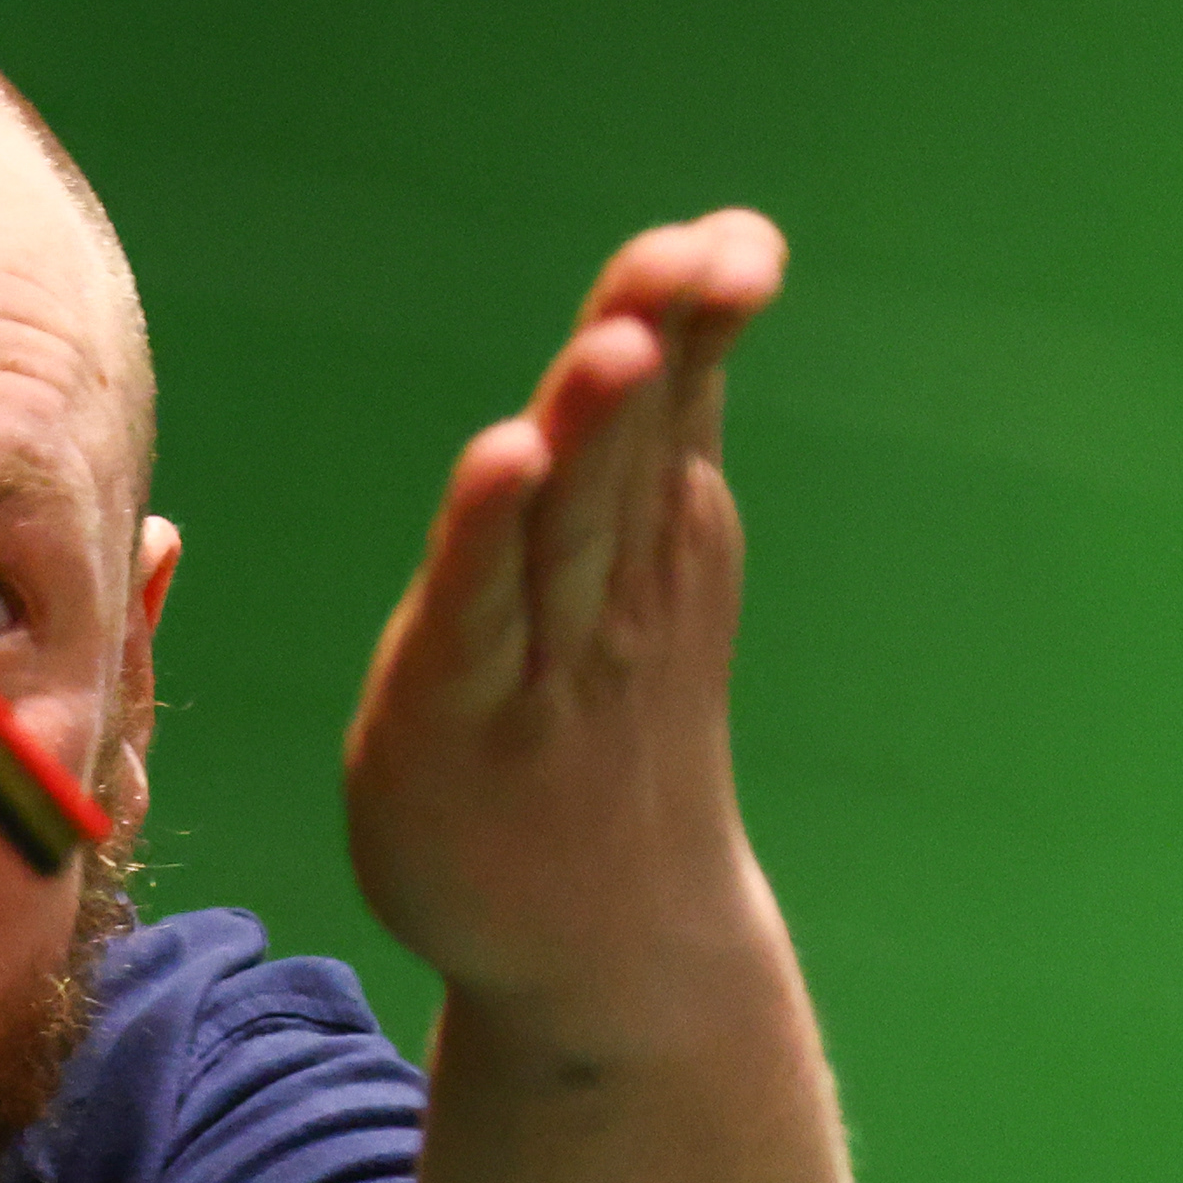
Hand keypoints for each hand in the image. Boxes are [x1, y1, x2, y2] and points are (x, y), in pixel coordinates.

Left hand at [342, 211, 788, 1044]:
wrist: (607, 943)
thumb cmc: (613, 738)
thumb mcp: (649, 580)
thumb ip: (643, 447)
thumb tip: (666, 314)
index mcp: (662, 540)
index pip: (676, 407)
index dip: (696, 313)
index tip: (731, 239)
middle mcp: (615, 587)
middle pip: (634, 447)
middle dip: (655, 347)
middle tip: (683, 261)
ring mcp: (543, 653)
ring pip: (572, 520)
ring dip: (592, 429)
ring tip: (614, 347)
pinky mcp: (452, 707)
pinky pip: (477, 606)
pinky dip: (490, 533)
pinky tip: (505, 459)